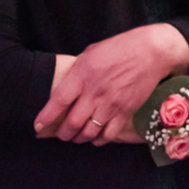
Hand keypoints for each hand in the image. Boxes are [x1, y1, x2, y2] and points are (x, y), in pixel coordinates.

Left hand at [34, 23, 188, 145]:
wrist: (151, 52)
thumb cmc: (120, 48)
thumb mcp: (91, 52)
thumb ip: (77, 72)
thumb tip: (66, 87)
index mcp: (83, 74)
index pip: (58, 101)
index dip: (46, 117)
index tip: (37, 126)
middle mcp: (95, 92)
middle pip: (72, 123)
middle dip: (63, 133)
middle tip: (61, 134)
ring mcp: (111, 104)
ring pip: (89, 132)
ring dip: (79, 138)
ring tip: (76, 137)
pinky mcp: (126, 111)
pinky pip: (109, 134)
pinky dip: (99, 140)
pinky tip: (96, 137)